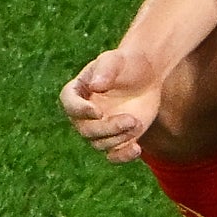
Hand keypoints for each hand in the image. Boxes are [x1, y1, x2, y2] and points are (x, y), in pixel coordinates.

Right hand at [59, 49, 167, 163]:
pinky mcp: (116, 139)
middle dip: (107, 128)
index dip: (80, 111)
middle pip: (85, 130)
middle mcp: (84, 113)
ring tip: (137, 122)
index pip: (69, 104)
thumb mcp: (117, 60)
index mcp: (78, 91)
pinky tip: (137, 148)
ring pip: (99, 144)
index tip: (98, 111)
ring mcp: (99, 128)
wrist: (148, 75)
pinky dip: (123, 156)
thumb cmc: (128, 63)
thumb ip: (105, 70)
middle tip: (131, 119)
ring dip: (119, 138)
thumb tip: (94, 86)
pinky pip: (113, 156)